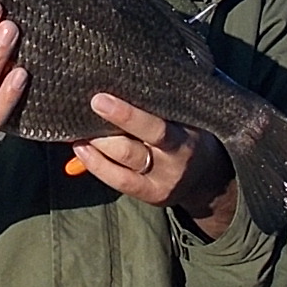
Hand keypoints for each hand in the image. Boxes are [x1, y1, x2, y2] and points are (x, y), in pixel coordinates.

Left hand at [73, 93, 238, 239]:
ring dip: (96, 146)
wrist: (209, 175)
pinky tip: (82, 150)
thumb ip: (157, 105)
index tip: (100, 99)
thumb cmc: (188, 133)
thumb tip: (113, 91)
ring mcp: (162, 181)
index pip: (154, 129)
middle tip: (82, 113)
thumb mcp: (184, 116)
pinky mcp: (152, 196)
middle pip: (131, 149)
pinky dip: (96, 165)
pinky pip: (119, 181)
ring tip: (77, 130)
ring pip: (122, 163)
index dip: (126, 115)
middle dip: (102, 131)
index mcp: (185, 138)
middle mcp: (174, 162)